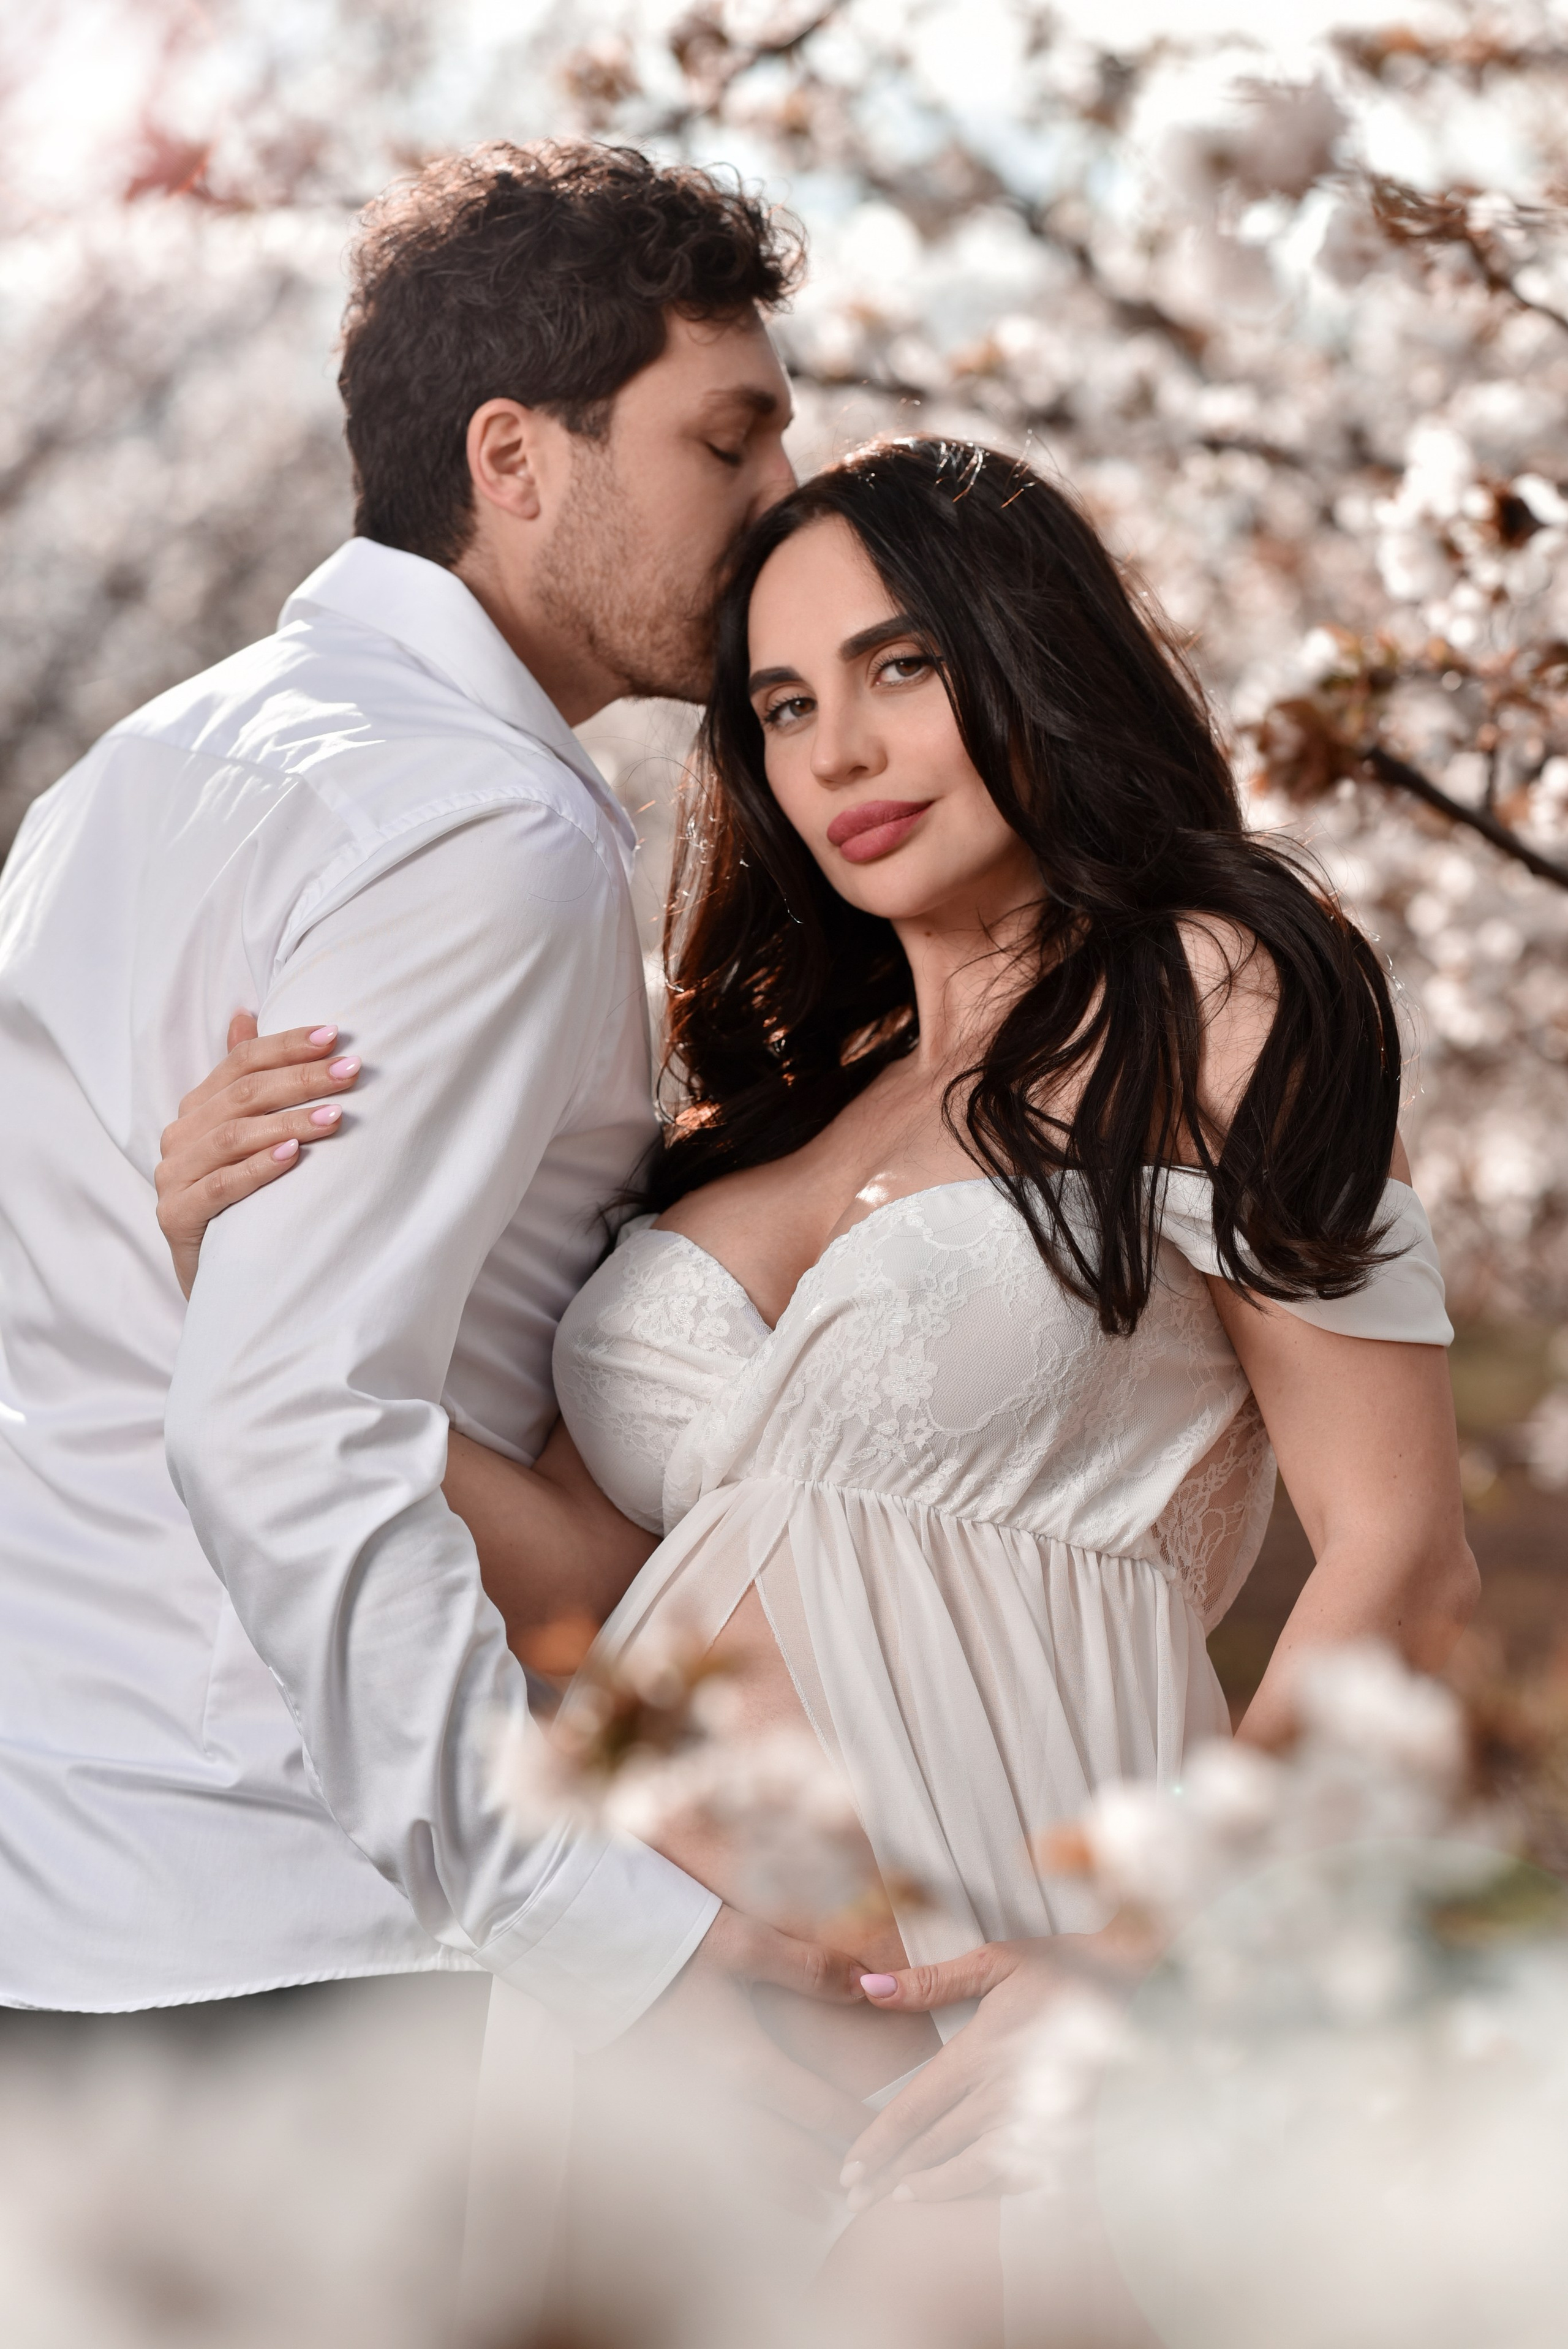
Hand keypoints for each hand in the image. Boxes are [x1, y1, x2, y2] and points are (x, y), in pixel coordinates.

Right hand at [156, 1012, 362, 1294]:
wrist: (219, 1275)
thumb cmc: (243, 1198)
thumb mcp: (245, 1136)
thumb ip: (243, 1078)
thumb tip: (245, 1013)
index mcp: (197, 1107)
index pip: (241, 1062)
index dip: (287, 1046)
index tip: (335, 1035)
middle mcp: (180, 1135)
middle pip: (244, 1095)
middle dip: (302, 1079)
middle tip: (351, 1071)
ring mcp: (173, 1176)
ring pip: (235, 1136)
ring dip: (290, 1121)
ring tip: (336, 1114)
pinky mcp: (177, 1216)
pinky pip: (222, 1185)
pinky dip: (259, 1168)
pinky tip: (294, 1155)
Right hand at [644, 1905, 874, 2194]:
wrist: (593, 1950)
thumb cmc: (670, 1940)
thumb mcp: (746, 1941)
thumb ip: (810, 1968)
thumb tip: (869, 1984)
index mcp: (745, 2064)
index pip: (816, 2109)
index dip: (854, 2129)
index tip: (885, 2143)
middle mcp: (717, 2099)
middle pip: (784, 2152)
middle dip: (824, 2173)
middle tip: (860, 2193)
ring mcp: (684, 2108)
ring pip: (744, 2166)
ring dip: (783, 2188)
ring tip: (813, 2207)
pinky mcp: (657, 2106)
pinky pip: (703, 2162)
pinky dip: (734, 2181)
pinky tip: (745, 2187)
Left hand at [840, 1926, 1148, 2207]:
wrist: (1147, 1986)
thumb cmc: (1069, 1969)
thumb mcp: (999, 1962)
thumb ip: (932, 1981)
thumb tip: (868, 1987)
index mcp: (981, 2050)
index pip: (914, 2108)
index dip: (877, 2142)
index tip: (849, 2167)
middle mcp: (1005, 2093)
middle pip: (935, 2146)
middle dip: (890, 2175)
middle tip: (856, 2198)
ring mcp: (1041, 2121)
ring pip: (974, 2171)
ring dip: (934, 2189)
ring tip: (900, 2200)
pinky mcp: (1075, 2138)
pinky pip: (1025, 2180)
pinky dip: (992, 2194)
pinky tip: (972, 2197)